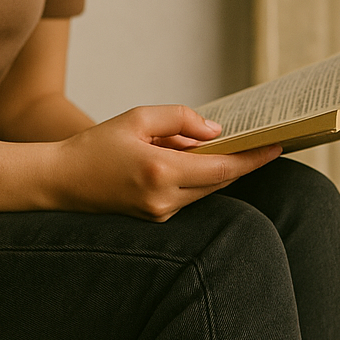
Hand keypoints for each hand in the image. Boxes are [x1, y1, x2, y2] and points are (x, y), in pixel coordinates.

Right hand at [48, 104, 281, 221]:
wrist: (63, 183)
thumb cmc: (96, 146)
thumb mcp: (137, 118)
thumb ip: (180, 120)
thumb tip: (215, 132)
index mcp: (160, 172)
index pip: (221, 168)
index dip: (252, 159)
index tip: (277, 147)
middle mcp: (164, 199)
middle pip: (218, 182)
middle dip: (238, 162)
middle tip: (259, 142)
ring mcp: (162, 214)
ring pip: (205, 190)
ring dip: (213, 168)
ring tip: (208, 146)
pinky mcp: (157, 220)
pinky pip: (189, 197)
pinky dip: (196, 178)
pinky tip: (188, 161)